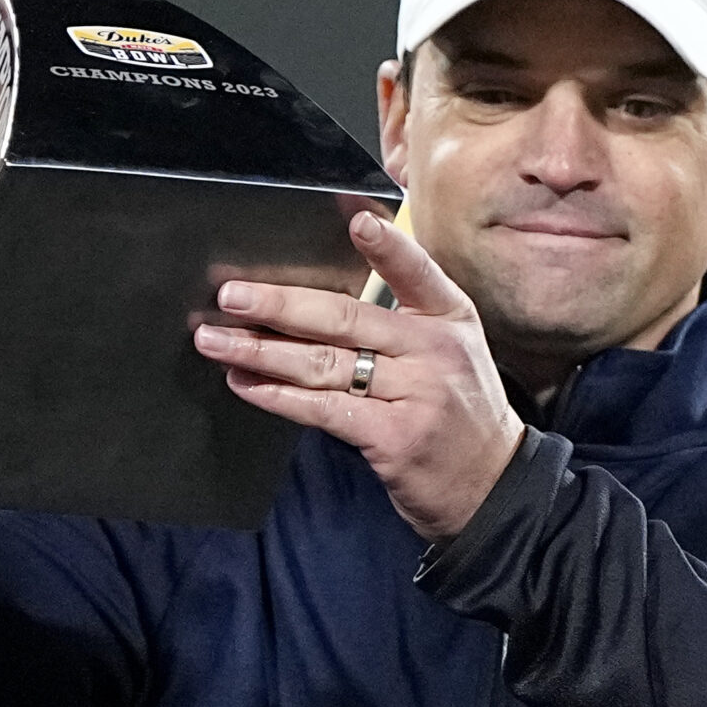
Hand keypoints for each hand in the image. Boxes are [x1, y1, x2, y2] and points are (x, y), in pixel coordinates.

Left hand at [193, 211, 525, 541]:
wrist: (490, 486)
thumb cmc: (456, 414)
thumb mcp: (449, 352)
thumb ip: (397, 323)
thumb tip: (306, 306)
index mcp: (449, 318)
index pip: (416, 272)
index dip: (386, 246)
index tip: (355, 220)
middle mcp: (435, 350)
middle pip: (345, 318)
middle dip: (279, 306)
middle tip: (230, 296)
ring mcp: (417, 394)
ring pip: (324, 364)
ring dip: (261, 352)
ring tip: (216, 341)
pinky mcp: (395, 437)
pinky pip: (324, 409)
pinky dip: (278, 397)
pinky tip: (246, 384)